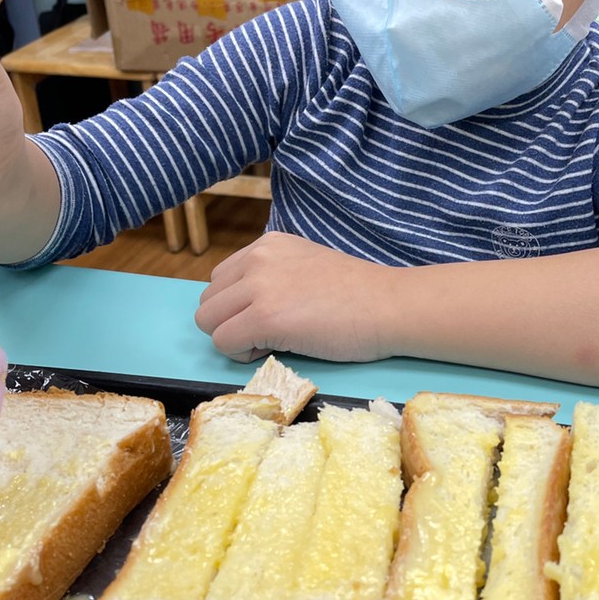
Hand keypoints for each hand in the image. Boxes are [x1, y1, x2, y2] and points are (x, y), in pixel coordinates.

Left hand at [195, 232, 398, 362]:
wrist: (390, 306)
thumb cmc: (359, 295)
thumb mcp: (306, 267)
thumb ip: (272, 277)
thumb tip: (244, 306)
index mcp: (267, 245)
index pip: (221, 280)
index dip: (239, 307)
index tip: (272, 316)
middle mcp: (257, 258)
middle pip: (208, 302)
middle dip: (232, 323)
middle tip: (271, 333)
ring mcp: (258, 286)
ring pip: (208, 322)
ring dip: (234, 338)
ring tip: (273, 341)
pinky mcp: (263, 316)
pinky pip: (223, 343)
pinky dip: (243, 355)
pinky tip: (278, 347)